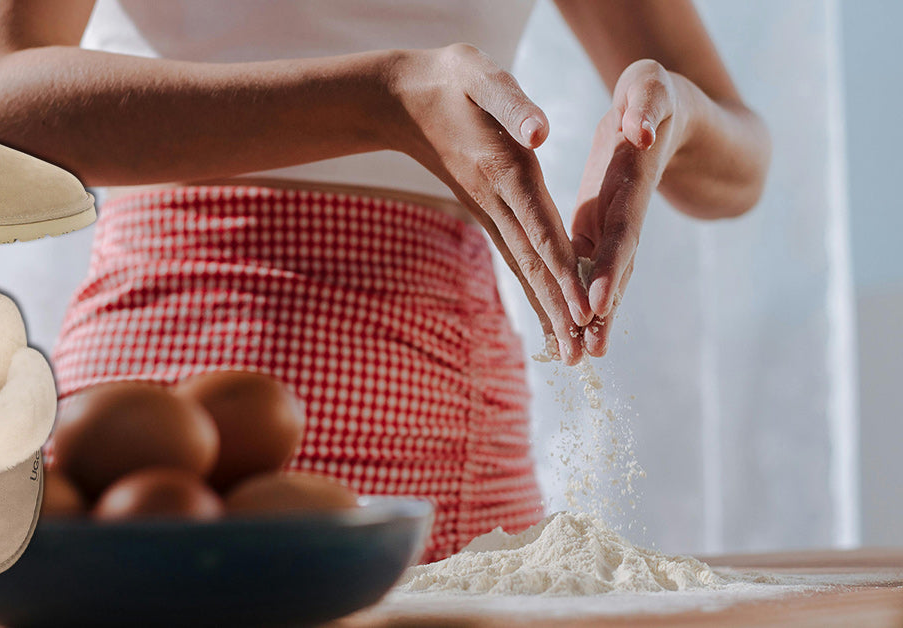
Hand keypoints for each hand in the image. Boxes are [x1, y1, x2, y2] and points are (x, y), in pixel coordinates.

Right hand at [383, 44, 591, 363]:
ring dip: (547, 309)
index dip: (563, 270)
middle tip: (579, 356)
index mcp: (505, 171)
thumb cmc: (449, 80)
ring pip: (524, 266)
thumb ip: (512, 103)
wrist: (402, 98)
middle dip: (558, 310)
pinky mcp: (487, 211)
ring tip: (567, 350)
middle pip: (534, 263)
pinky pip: (516, 256)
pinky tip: (548, 311)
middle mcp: (498, 200)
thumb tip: (541, 132)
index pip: (540, 229)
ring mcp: (489, 210)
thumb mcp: (480, 75)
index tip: (583, 309)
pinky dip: (534, 287)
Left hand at [570, 59, 690, 356]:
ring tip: (584, 354)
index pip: (621, 231)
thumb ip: (647, 106)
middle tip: (591, 348)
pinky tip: (568, 330)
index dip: (610, 266)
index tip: (598, 302)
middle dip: (605, 308)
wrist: (668, 111)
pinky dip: (582, 297)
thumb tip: (639, 133)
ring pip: (607, 275)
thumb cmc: (654, 93)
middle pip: (617, 266)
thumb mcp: (652, 85)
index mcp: (633, 183)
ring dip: (597, 315)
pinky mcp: (603, 224)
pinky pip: (591, 266)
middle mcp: (626, 210)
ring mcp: (617, 222)